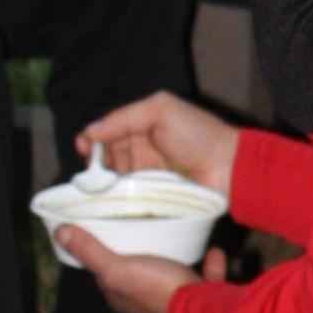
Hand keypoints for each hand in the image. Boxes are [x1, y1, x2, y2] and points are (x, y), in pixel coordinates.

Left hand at [57, 229, 217, 312]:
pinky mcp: (202, 300)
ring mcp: (175, 303)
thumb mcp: (117, 268)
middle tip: (143, 224)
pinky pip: (204, 280)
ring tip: (176, 235)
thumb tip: (59, 232)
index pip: (106, 273)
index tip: (107, 227)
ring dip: (174, 259)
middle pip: (138, 274)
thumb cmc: (156, 289)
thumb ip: (90, 251)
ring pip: (171, 277)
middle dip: (140, 254)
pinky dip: (209, 266)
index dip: (103, 252)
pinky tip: (213, 251)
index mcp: (122, 297)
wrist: (203, 312)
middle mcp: (145, 303)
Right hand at [77, 92, 236, 191]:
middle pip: (107, 156)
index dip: (92, 139)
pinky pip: (128, 196)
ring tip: (97, 188)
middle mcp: (141, 148)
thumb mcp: (161, 111)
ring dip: (104, 183)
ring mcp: (146, 173)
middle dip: (96, 164)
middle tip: (90, 172)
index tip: (83, 149)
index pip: (108, 131)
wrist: (228, 167)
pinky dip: (117, 198)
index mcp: (142, 124)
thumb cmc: (198, 134)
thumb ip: (124, 117)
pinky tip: (109, 201)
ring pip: (114, 178)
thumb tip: (90, 131)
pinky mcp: (152, 195)